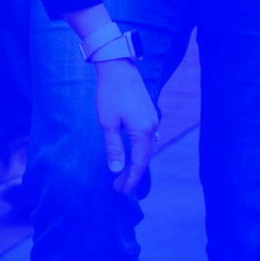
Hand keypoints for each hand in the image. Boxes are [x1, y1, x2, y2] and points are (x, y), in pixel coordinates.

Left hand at [95, 57, 159, 194]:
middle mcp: (152, 127)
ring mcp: (152, 120)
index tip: (122, 191)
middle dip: (132, 174)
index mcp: (142, 132)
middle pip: (144, 158)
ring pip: (146, 149)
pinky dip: (138, 151)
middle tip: (119, 187)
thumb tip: (116, 169)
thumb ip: (113, 147)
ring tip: (122, 176)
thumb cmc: (110, 94)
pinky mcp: (148, 115)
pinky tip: (129, 156)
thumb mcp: (107, 123)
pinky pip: (145, 140)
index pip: (139, 163)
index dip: (131, 179)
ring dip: (135, 163)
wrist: (118, 68)